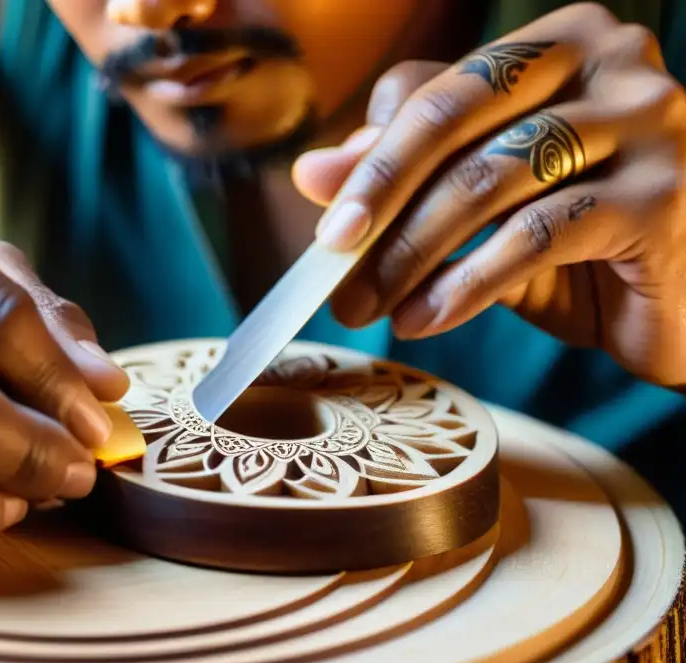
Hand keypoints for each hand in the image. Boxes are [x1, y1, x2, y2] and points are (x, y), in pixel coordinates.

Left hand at [293, 2, 685, 389]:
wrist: (681, 299)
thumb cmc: (582, 243)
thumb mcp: (487, 205)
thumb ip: (411, 179)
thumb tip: (313, 172)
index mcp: (561, 45)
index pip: (436, 91)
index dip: (370, 161)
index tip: (327, 227)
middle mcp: (612, 61)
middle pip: (455, 115)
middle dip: (380, 197)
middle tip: (331, 262)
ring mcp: (647, 124)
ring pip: (489, 179)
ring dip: (412, 252)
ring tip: (370, 305)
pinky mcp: (662, 196)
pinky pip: (537, 236)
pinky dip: (467, 283)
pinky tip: (424, 319)